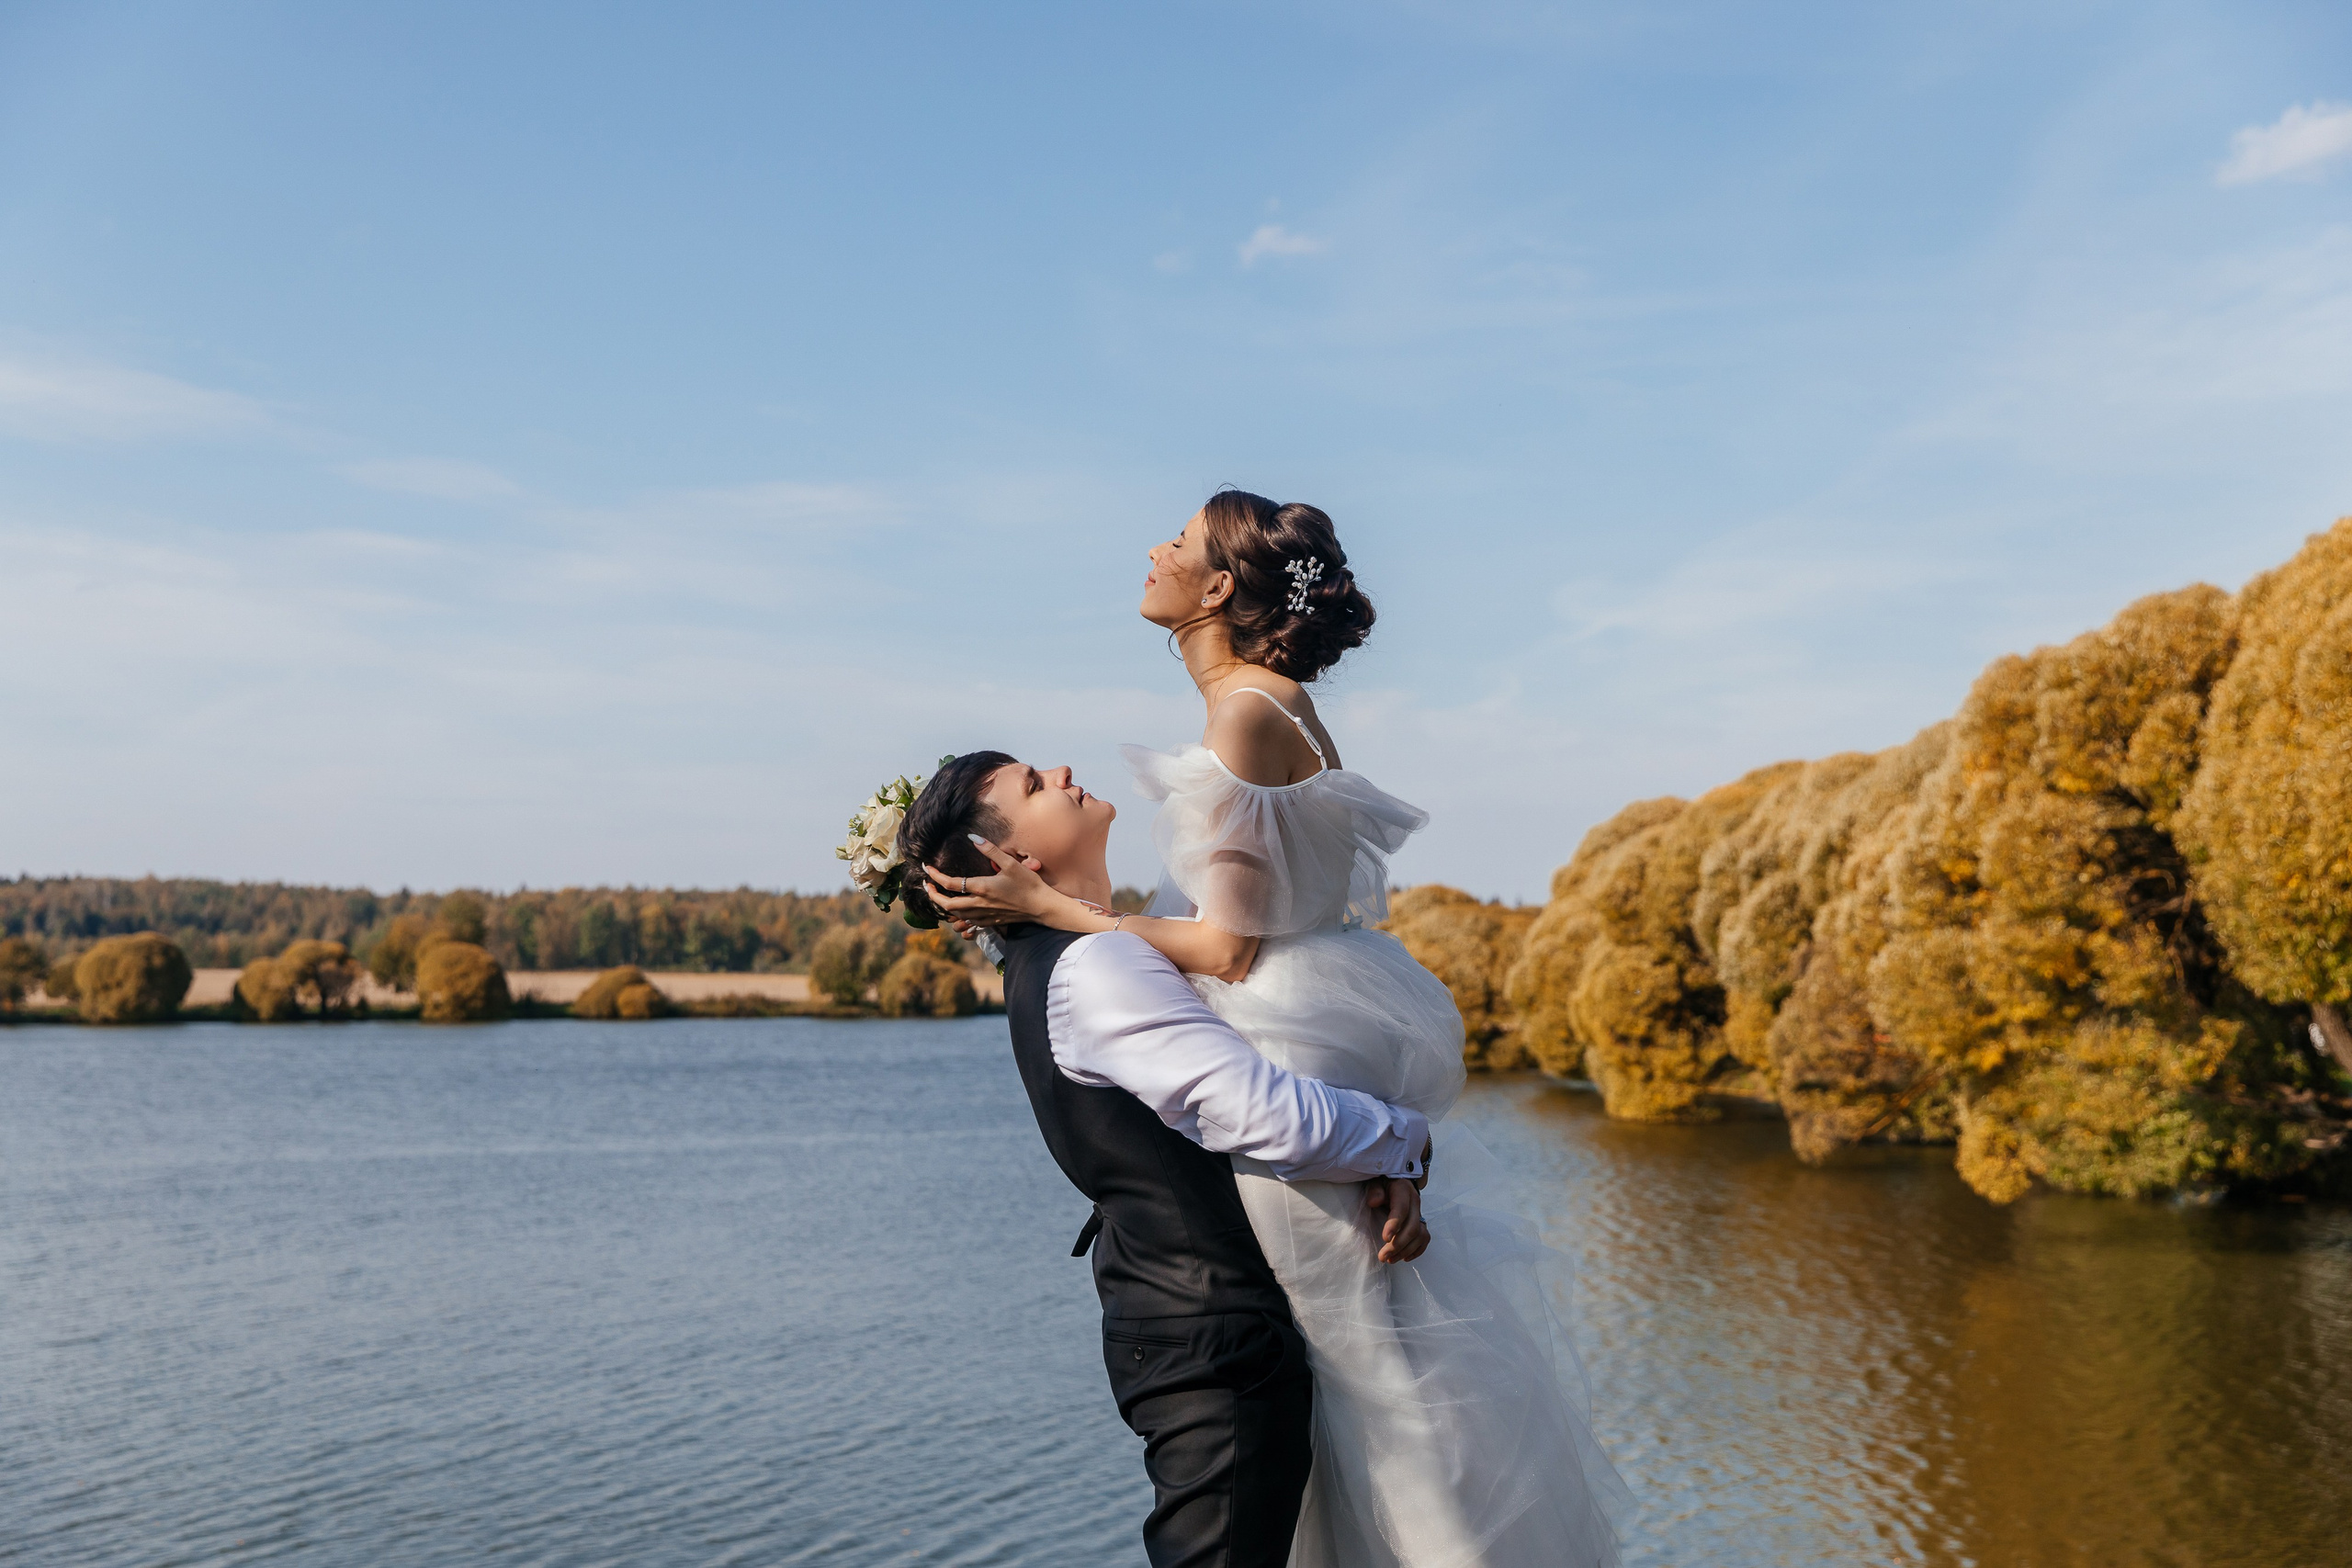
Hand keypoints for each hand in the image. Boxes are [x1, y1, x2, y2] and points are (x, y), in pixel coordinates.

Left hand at [921, 838, 1070, 929]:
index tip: (927, 868)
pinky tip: (958, 907)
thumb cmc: (1028, 884)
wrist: (1041, 906)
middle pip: (947, 904)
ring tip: (939, 895)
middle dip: (933, 896)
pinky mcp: (990, 921)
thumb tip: (972, 838)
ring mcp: (984, 915)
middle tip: (928, 885)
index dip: (935, 876)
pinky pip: (967, 921)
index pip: (950, 883)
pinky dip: (957, 915)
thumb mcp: (1010, 863)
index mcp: (981, 888)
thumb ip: (990, 850)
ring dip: (944, 906)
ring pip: (955, 915)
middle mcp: (979, 904)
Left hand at [1364, 1176, 1429, 1263]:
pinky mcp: (1422, 1223)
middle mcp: (1415, 1203)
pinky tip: (1405, 1258)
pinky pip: (1425, 1239)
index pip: (1401, 1209)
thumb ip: (1375, 1191)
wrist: (1398, 1182)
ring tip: (1390, 1260)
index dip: (1394, 1224)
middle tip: (1383, 1257)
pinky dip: (1417, 1250)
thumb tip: (1373, 1202)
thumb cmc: (1384, 1185)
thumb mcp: (1376, 1182)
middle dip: (1398, 1245)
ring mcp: (1420, 1214)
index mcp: (1403, 1191)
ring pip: (1420, 1236)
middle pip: (1412, 1227)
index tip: (1384, 1238)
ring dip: (1406, 1251)